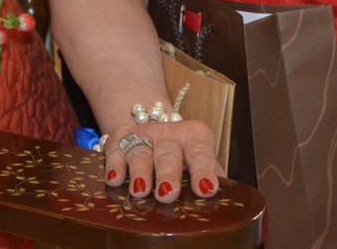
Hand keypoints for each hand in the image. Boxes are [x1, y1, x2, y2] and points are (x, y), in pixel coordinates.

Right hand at [102, 119, 222, 202]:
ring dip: (140, 171)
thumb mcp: (204, 164)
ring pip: (140, 150)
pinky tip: (114, 179)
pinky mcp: (121, 135)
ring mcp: (143, 132)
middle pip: (168, 150)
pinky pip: (115, 148)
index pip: (200, 152)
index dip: (203, 170)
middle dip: (167, 172)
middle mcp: (168, 131)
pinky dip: (113, 164)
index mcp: (195, 136)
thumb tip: (222, 209)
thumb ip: (211, 179)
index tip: (206, 189)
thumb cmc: (187, 159)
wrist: (158, 128)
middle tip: (168, 194)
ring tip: (140, 191)